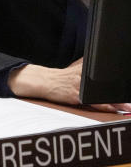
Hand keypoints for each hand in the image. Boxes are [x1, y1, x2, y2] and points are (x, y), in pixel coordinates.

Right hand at [8, 59, 130, 112]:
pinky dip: (104, 106)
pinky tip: (112, 108)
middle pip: (106, 84)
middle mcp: (83, 76)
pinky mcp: (76, 96)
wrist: (44, 81)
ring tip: (126, 105)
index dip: (116, 78)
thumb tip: (101, 58)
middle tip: (128, 99)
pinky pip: (93, 102)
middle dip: (119, 92)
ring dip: (116, 101)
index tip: (126, 85)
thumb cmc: (61, 77)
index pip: (104, 73)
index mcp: (85, 68)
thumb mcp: (75, 67)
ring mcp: (80, 86)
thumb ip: (86, 64)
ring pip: (102, 94)